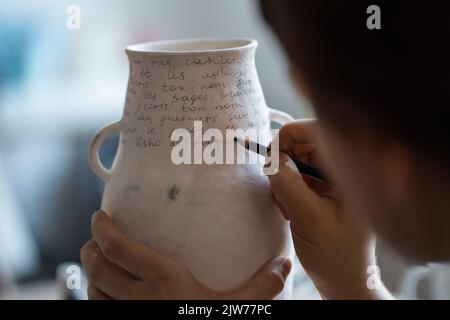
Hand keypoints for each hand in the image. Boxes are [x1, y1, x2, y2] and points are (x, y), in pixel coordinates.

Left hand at [80, 211, 291, 299]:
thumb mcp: (242, 306)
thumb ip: (264, 285)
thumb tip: (285, 264)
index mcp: (165, 280)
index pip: (119, 248)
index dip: (102, 229)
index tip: (98, 217)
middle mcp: (139, 297)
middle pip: (98, 266)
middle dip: (90, 248)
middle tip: (94, 238)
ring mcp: (129, 317)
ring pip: (93, 290)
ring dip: (90, 273)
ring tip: (96, 261)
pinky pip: (100, 311)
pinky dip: (95, 297)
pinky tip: (104, 294)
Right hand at [268, 119, 390, 298]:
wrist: (343, 281)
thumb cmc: (337, 255)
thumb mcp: (310, 218)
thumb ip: (289, 185)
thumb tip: (270, 158)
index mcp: (351, 173)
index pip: (320, 132)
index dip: (292, 136)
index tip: (272, 155)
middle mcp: (342, 172)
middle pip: (305, 144)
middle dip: (284, 162)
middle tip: (276, 186)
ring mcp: (332, 181)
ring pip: (297, 160)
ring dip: (284, 179)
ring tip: (286, 206)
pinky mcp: (321, 190)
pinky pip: (296, 176)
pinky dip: (286, 189)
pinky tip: (290, 209)